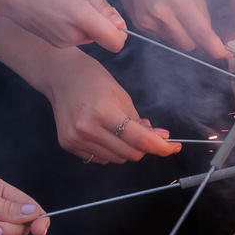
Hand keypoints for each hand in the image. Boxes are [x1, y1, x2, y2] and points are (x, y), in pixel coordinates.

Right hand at [38, 51, 178, 163]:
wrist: (61, 76)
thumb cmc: (94, 80)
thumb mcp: (122, 96)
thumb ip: (139, 122)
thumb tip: (159, 140)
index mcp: (104, 112)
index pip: (140, 140)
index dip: (161, 147)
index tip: (173, 148)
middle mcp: (88, 129)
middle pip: (129, 154)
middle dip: (143, 147)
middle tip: (145, 134)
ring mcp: (76, 139)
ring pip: (115, 159)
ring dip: (125, 150)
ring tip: (120, 131)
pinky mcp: (68, 145)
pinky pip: (98, 159)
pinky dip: (108, 151)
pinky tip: (104, 134)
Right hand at [108, 0, 223, 54]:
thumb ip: (202, 9)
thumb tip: (209, 33)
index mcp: (179, 0)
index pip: (201, 33)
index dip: (215, 48)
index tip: (225, 55)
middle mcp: (162, 14)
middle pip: (188, 44)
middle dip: (196, 38)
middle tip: (195, 23)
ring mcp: (148, 21)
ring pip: (174, 41)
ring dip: (179, 32)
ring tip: (172, 10)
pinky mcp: (139, 25)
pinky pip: (160, 36)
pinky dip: (165, 28)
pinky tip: (160, 10)